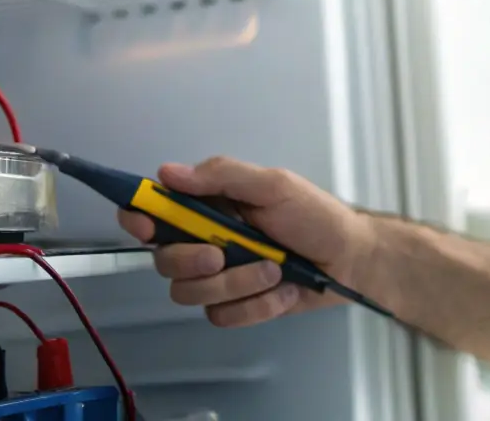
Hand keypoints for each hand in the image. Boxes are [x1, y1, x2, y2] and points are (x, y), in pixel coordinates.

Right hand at [118, 157, 375, 326]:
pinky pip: (222, 316)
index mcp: (210, 206)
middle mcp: (207, 239)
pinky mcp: (237, 305)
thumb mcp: (273, 185)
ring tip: (274, 268)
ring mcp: (221, 276)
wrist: (351, 259)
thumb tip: (169, 173)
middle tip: (224, 253)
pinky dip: (256, 305)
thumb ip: (221, 176)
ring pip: (192, 294)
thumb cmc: (315, 215)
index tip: (145, 225)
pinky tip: (281, 289)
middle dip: (192, 261)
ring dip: (237, 284)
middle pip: (165, 261)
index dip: (139, 218)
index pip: (155, 210)